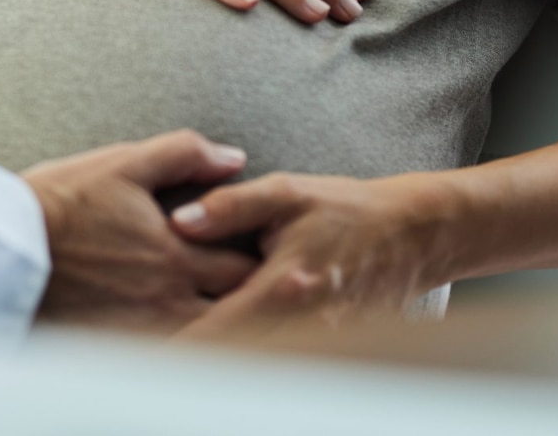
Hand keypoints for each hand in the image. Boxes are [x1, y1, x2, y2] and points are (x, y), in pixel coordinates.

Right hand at [25, 130, 259, 331]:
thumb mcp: (123, 163)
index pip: (249, 267)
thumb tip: (232, 158)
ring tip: (231, 313)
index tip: (270, 252)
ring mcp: (144, 331)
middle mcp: (168, 299)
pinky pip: (170, 359)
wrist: (4, 248)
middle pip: (237, 311)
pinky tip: (188, 335)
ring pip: (209, 341)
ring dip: (225, 326)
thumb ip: (184, 154)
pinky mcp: (118, 351)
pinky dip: (189, 348)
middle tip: (261, 285)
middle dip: (255, 299)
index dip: (267, 260)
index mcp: (178, 255)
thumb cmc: (58, 205)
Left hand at [168, 171, 448, 334]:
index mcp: (283, 288)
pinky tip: (231, 349)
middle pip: (236, 361)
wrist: (414, 235)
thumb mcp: (288, 193)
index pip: (218, 334)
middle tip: (152, 354)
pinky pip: (288, 362)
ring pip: (263, 364)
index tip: (144, 349)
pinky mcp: (334, 351)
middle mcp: (303, 325)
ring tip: (182, 357)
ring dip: (228, 362)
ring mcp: (322, 344)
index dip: (178, 347)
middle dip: (197, 362)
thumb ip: (230, 207)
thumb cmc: (348, 210)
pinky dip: (260, 359)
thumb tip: (179, 220)